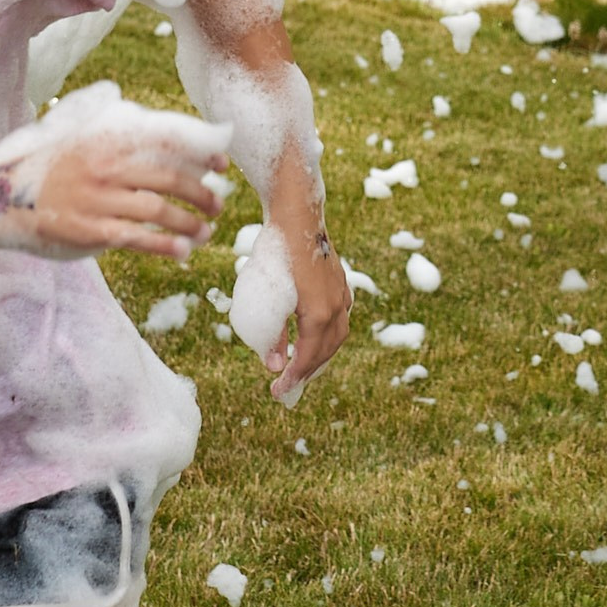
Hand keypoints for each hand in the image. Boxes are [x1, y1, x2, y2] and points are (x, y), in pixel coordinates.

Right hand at [0, 113, 228, 260]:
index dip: (201, 153)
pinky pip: (137, 237)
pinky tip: (182, 251)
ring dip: (190, 223)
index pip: (167, 139)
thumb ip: (119, 136)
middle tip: (217, 205)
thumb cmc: (50, 170)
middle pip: (170, 177)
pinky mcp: (89, 230)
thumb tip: (172, 141)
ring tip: (205, 232)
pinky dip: (166, 245)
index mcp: (106, 137)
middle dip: (202, 194)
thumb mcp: (80, 138)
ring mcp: (96, 198)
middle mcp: (104, 164)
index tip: (222, 167)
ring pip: (159, 210)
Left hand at [264, 238, 352, 404]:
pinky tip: (317, 336)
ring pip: (337, 336)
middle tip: (287, 386)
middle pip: (326, 351)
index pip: (309, 358)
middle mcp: (337, 306)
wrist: (296, 215)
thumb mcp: (265, 297)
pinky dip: (328, 336)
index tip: (278, 392)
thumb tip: (275, 366)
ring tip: (302, 367)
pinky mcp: (339, 282)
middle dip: (308, 372)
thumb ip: (271, 334)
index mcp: (320, 314)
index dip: (294, 378)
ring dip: (321, 356)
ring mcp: (341, 293)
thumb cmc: (275, 253)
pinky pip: (339, 319)